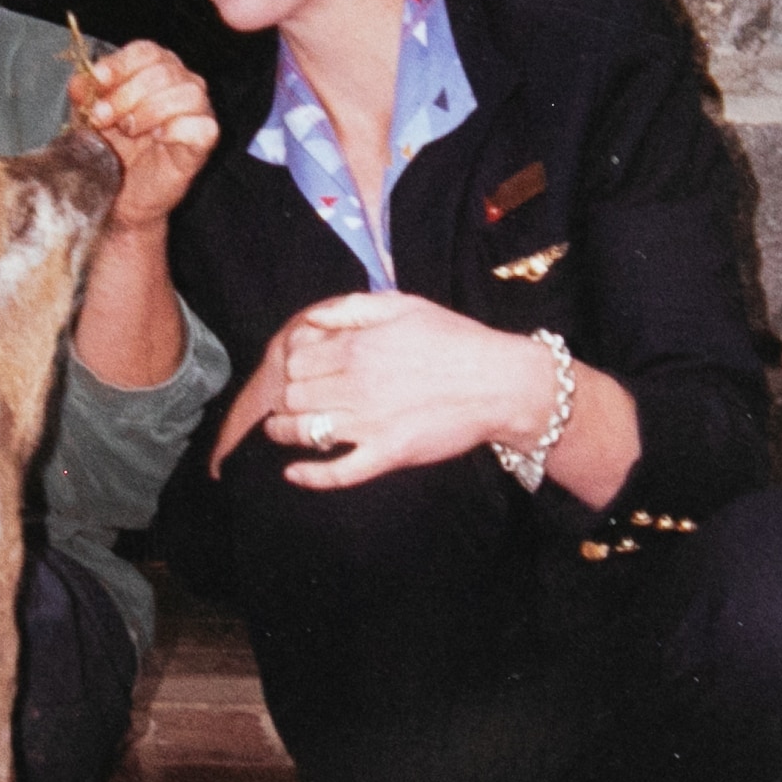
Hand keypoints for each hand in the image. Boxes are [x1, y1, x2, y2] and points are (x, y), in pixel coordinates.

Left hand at [70, 40, 217, 232]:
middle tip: (102, 118)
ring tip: (129, 130)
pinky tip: (157, 138)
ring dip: (149, 110)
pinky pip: (202, 125)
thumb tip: (82, 82)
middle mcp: (182, 82)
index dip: (120, 64)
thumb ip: (85, 94)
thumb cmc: (112, 151)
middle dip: (126, 94)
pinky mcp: (205, 140)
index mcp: (156, 68)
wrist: (121, 195)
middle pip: (162, 71)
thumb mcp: (89, 116)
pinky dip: (175, 129)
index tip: (96, 82)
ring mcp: (198, 110)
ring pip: (186, 93)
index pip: (146, 50)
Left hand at [210, 292, 552, 487]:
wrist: (500, 382)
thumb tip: (311, 317)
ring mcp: (369, 423)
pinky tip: (292, 473)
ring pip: (303, 432)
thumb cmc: (455, 340)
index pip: (296, 358)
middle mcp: (356, 384)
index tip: (297, 370)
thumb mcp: (404, 305)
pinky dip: (309, 476)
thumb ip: (352, 307)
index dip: (290, 364)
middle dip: (284, 397)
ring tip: (280, 429)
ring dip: (283, 432)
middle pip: (292, 395)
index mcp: (357, 346)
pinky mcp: (386, 455)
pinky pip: (337, 473)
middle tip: (287, 400)